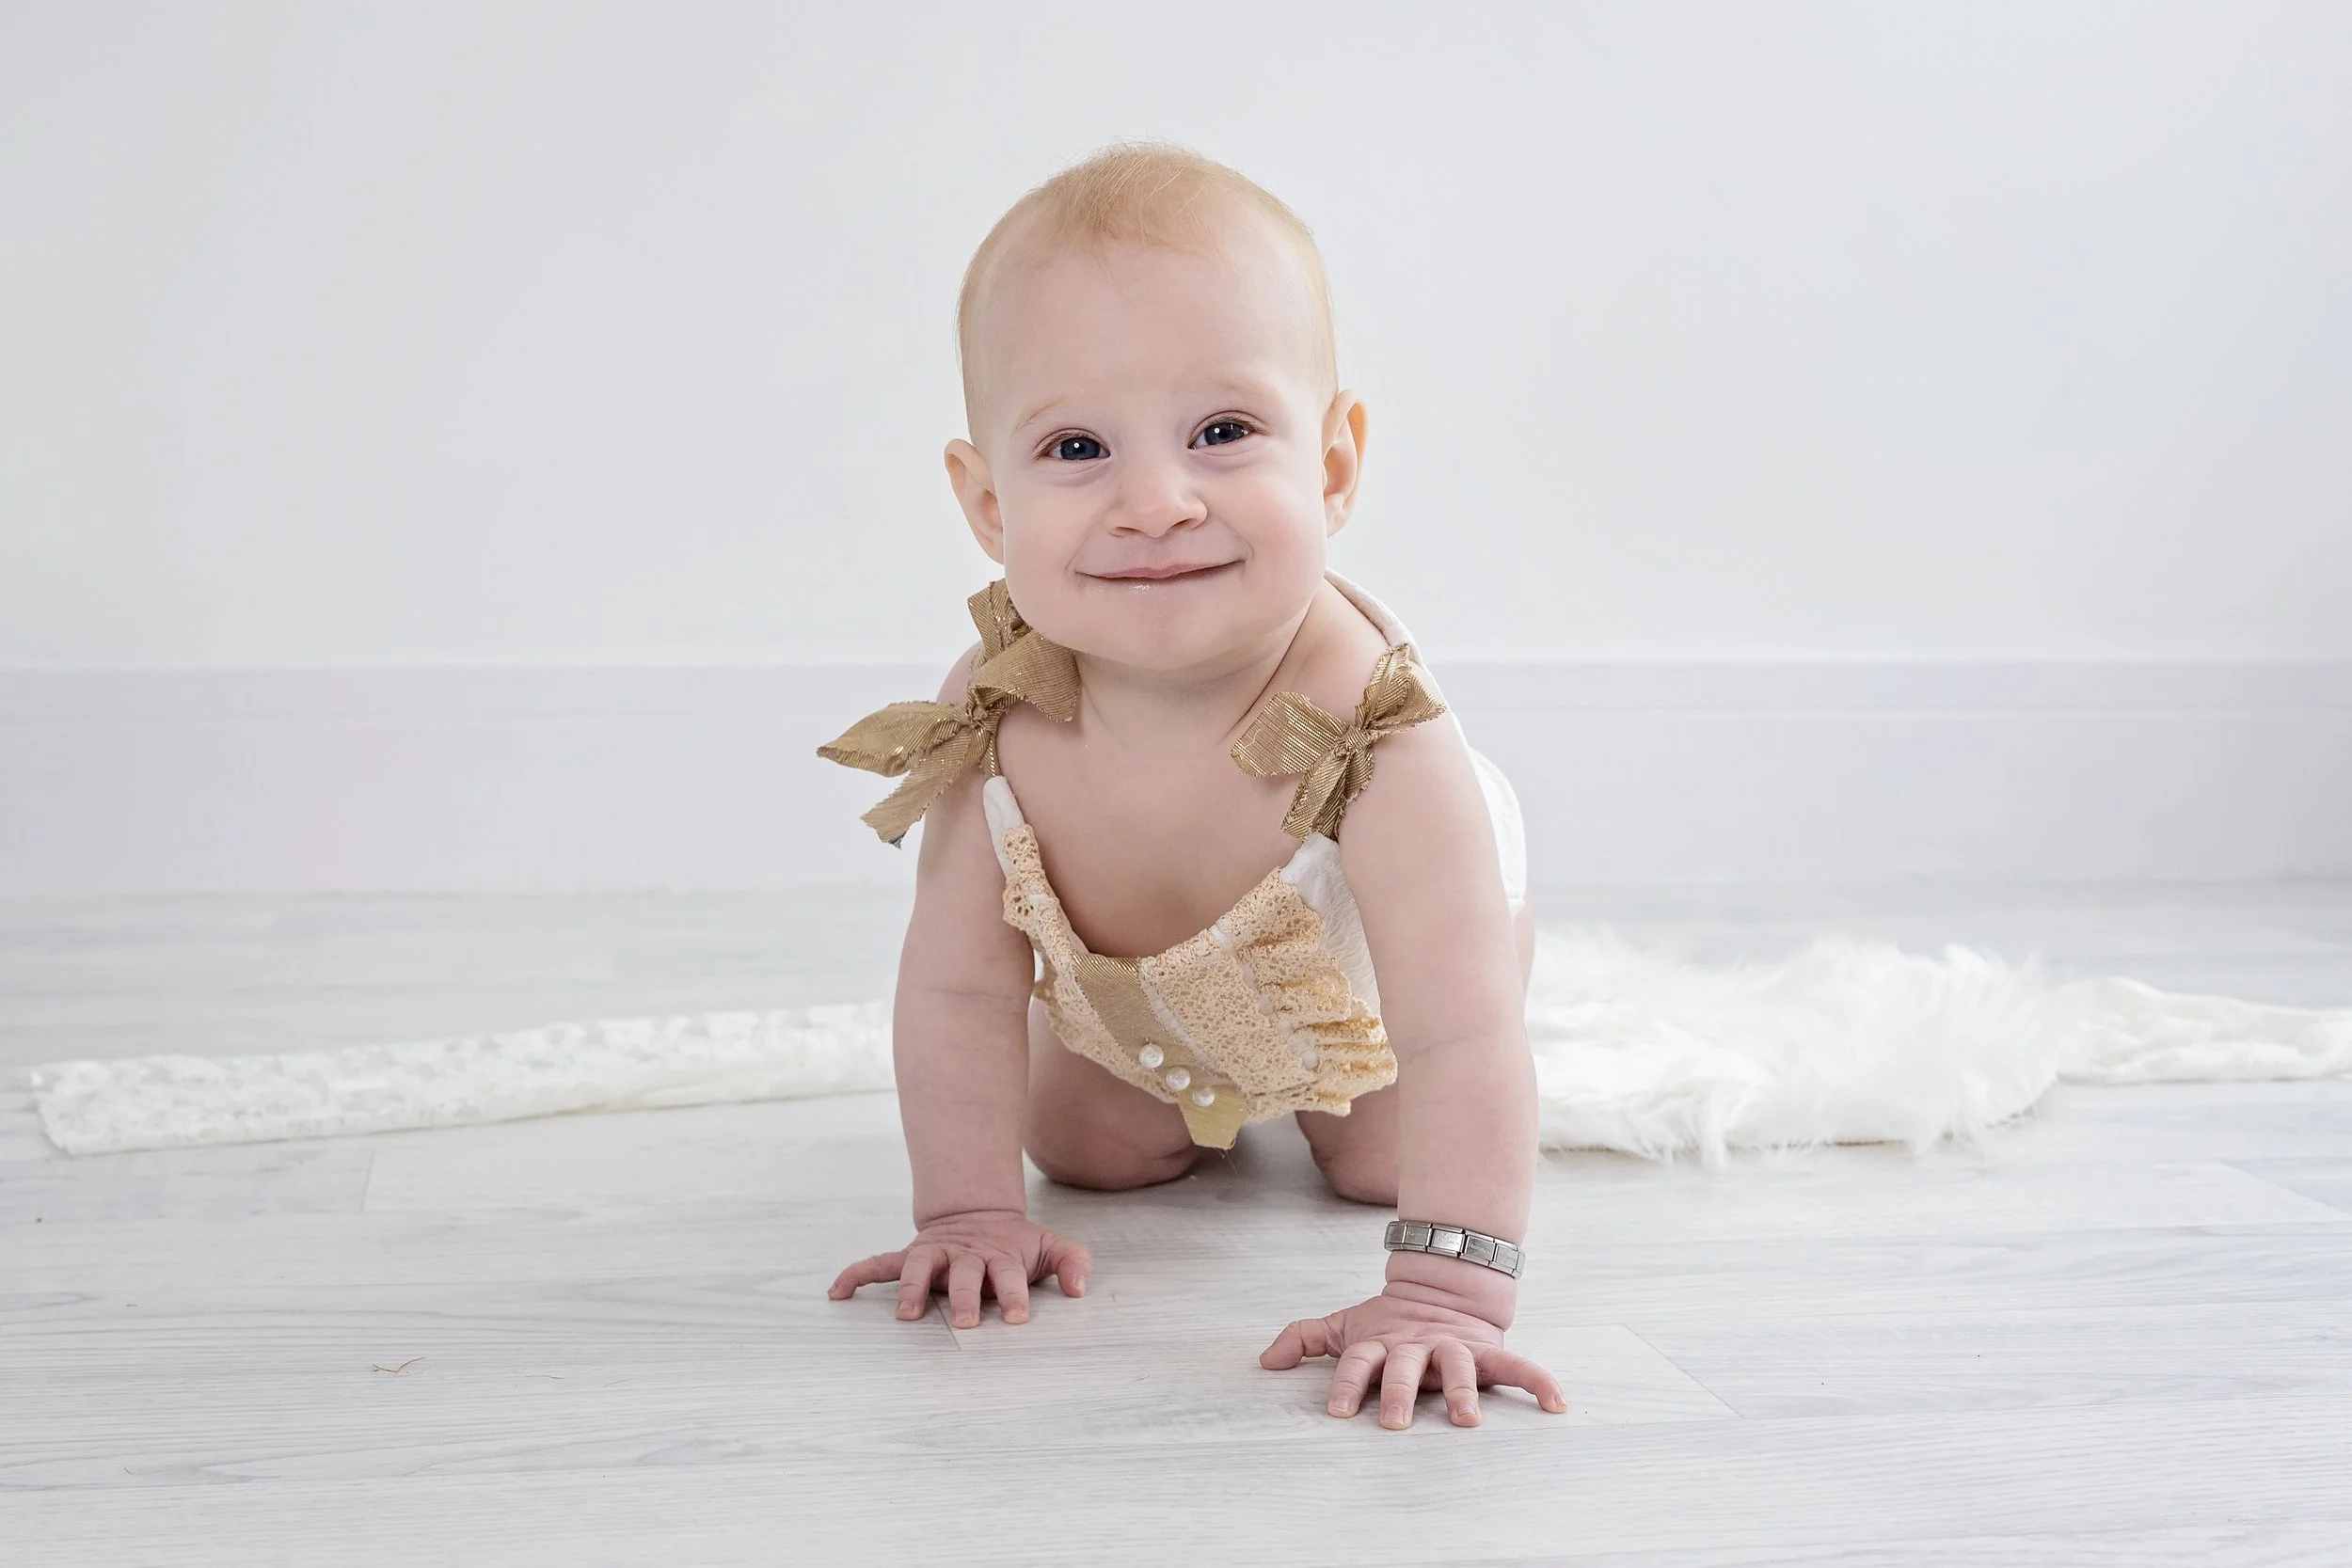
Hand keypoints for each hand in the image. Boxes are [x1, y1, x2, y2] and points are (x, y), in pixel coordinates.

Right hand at [828, 1209, 1090, 1327]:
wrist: (980, 1214)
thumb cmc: (1018, 1245)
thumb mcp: (1051, 1246)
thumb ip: (1072, 1262)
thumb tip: (1080, 1288)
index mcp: (999, 1255)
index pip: (1008, 1276)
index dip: (1013, 1295)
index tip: (1016, 1318)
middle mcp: (964, 1255)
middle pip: (964, 1274)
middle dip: (965, 1298)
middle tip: (966, 1324)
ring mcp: (935, 1254)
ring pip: (919, 1268)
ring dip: (911, 1289)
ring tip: (906, 1315)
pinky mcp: (911, 1257)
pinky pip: (878, 1265)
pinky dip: (856, 1274)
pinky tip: (837, 1291)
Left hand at [1260, 1290, 1568, 1428]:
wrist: (1442, 1284)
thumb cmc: (1388, 1321)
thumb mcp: (1345, 1325)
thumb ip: (1305, 1338)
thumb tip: (1266, 1361)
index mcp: (1381, 1342)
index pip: (1358, 1361)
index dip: (1347, 1383)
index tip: (1338, 1413)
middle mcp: (1417, 1345)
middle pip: (1406, 1367)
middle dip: (1400, 1393)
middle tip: (1395, 1422)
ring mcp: (1454, 1347)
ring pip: (1459, 1366)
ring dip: (1464, 1391)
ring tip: (1467, 1420)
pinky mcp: (1487, 1350)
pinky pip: (1517, 1365)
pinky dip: (1538, 1382)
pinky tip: (1557, 1403)